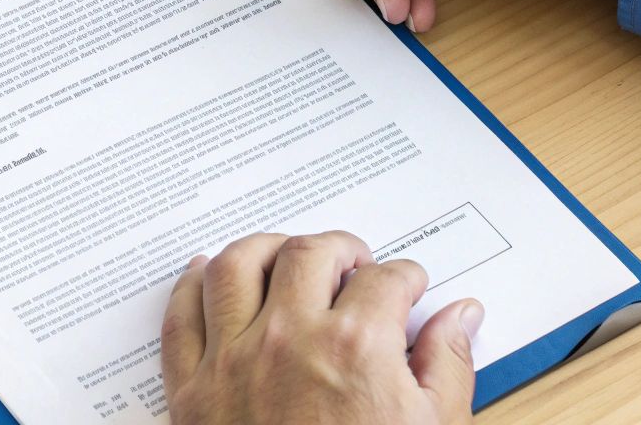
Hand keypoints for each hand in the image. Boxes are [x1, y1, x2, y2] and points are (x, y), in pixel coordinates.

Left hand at [161, 231, 482, 424]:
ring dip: (266, 248)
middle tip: (355, 263)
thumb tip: (459, 317)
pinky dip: (191, 284)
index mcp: (355, 347)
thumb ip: (448, 365)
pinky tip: (203, 272)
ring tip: (287, 255)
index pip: (386, 280)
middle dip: (341, 249)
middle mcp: (288, 339)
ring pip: (237, 265)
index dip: (405, 277)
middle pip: (310, 254)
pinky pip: (181, 316)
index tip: (407, 286)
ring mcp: (232, 362)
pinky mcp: (190, 392)